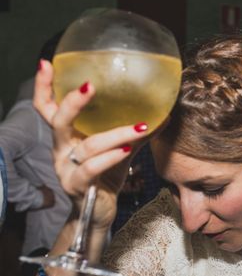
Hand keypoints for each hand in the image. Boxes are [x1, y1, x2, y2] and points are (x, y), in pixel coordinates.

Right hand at [32, 60, 149, 230]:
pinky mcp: (77, 186)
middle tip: (90, 86)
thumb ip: (136, 133)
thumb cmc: (107, 176)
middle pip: (58, 120)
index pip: (47, 107)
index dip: (43, 86)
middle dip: (73, 103)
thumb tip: (164, 114)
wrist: (99, 212)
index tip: (46, 63)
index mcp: (67, 136)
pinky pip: (91, 169)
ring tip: (137, 128)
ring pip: (87, 147)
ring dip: (114, 135)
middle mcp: (61, 149)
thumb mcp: (120, 150)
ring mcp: (66, 169)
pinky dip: (110, 158)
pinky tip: (126, 149)